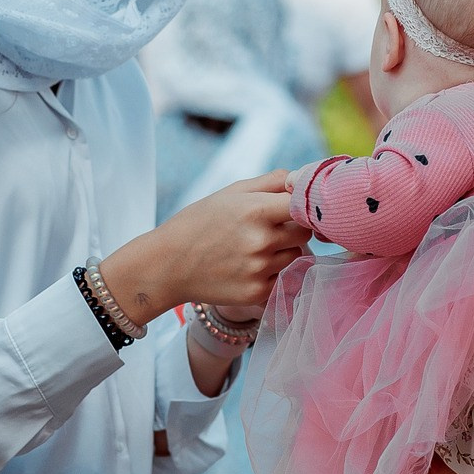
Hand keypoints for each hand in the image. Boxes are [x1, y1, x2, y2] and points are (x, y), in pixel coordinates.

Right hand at [100, 171, 307, 324]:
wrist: (167, 265)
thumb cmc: (200, 222)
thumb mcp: (231, 192)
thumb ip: (271, 182)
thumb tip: (303, 180)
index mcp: (256, 210)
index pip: (305, 205)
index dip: (306, 204)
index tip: (300, 205)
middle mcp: (261, 242)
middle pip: (306, 232)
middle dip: (296, 227)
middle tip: (275, 226)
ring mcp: (260, 270)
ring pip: (296, 255)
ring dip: (285, 250)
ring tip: (256, 247)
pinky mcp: (257, 293)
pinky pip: (283, 277)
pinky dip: (273, 272)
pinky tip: (249, 266)